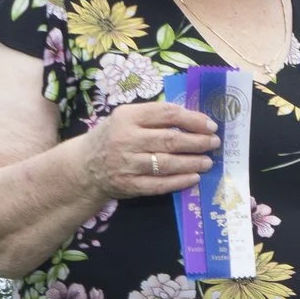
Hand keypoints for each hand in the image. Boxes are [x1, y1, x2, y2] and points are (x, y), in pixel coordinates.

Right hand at [82, 101, 218, 200]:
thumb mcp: (126, 118)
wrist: (85, 166)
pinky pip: (160, 184)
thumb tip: (193, 118)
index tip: (210, 125)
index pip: (167, 114)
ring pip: (168, 163)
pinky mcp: (130, 185)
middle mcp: (126, 139)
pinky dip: (180, 181)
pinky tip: (194, 178)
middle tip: (214, 143)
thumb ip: (153, 116)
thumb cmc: (113, 137)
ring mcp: (127, 164)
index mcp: (127, 117)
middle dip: (198, 142)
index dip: (193, 119)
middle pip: (170, 139)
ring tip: (208, 161)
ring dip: (192, 162)